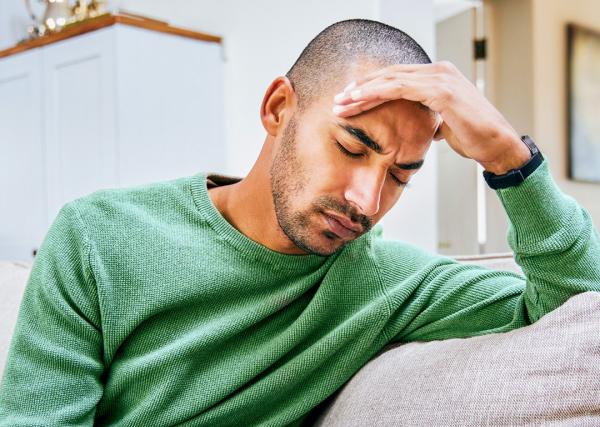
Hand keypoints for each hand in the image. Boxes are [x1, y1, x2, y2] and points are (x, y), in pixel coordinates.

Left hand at [332, 61, 530, 173]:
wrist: (497, 145)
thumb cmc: (473, 136)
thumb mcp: (444, 122)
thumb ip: (429, 115)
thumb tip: (420, 124)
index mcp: (438, 76)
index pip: (396, 77)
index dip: (371, 88)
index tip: (350, 101)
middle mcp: (439, 70)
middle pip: (389, 75)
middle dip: (360, 88)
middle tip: (338, 101)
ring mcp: (441, 77)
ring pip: (390, 79)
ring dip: (362, 92)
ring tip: (341, 103)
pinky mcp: (441, 90)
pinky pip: (400, 88)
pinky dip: (377, 93)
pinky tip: (359, 101)